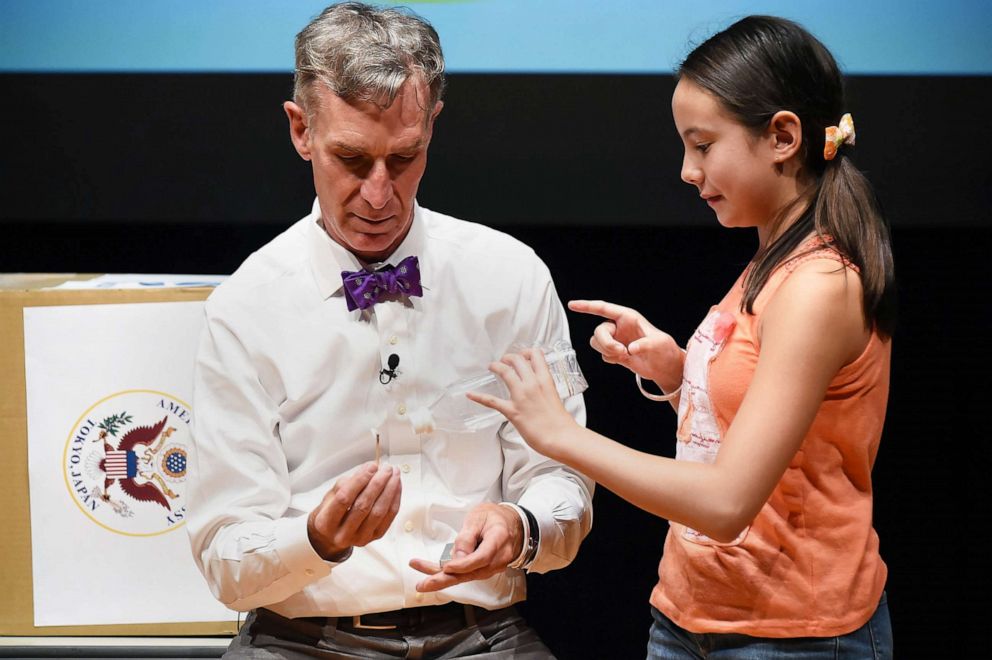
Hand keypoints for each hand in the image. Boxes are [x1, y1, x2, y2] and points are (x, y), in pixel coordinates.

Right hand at [307, 462, 401, 560]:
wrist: (334, 534)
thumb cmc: (332, 511)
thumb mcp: (331, 495)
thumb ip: (347, 483)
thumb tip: (369, 470)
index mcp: (326, 523)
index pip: (344, 499)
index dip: (359, 481)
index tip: (371, 466)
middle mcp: (342, 534)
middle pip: (363, 506)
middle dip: (377, 484)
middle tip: (386, 468)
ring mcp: (360, 538)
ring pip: (378, 512)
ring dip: (389, 490)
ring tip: (394, 474)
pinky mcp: (375, 537)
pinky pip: (389, 517)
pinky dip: (394, 499)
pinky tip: (396, 486)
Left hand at [410, 503, 522, 591]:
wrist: (510, 524)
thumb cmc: (494, 518)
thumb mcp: (478, 517)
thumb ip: (467, 537)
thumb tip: (456, 557)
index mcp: (499, 539)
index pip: (482, 557)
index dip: (464, 564)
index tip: (446, 567)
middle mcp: (499, 558)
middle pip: (471, 573)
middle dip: (445, 580)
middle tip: (424, 585)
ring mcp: (493, 567)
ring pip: (466, 576)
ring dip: (442, 578)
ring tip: (421, 578)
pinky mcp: (485, 570)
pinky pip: (467, 574)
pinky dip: (449, 575)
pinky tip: (432, 573)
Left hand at [466, 350, 577, 454]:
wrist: (561, 437)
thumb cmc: (561, 422)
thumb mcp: (555, 397)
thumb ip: (545, 389)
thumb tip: (539, 388)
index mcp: (545, 380)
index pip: (536, 355)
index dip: (527, 352)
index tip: (523, 355)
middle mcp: (532, 384)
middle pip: (517, 360)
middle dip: (509, 357)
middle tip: (505, 360)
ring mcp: (521, 396)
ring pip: (505, 372)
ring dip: (496, 366)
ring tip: (492, 366)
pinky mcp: (512, 411)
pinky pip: (492, 401)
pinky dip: (479, 397)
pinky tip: (471, 394)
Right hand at [568, 299, 683, 390]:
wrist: (664, 366)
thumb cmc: (665, 349)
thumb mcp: (660, 344)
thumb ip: (646, 345)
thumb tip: (631, 348)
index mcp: (628, 317)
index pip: (603, 308)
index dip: (587, 306)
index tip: (572, 305)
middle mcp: (619, 327)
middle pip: (598, 331)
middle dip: (606, 343)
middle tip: (621, 352)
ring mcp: (616, 339)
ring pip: (596, 342)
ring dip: (607, 351)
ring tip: (624, 355)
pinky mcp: (614, 352)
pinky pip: (602, 354)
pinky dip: (611, 358)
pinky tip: (625, 359)